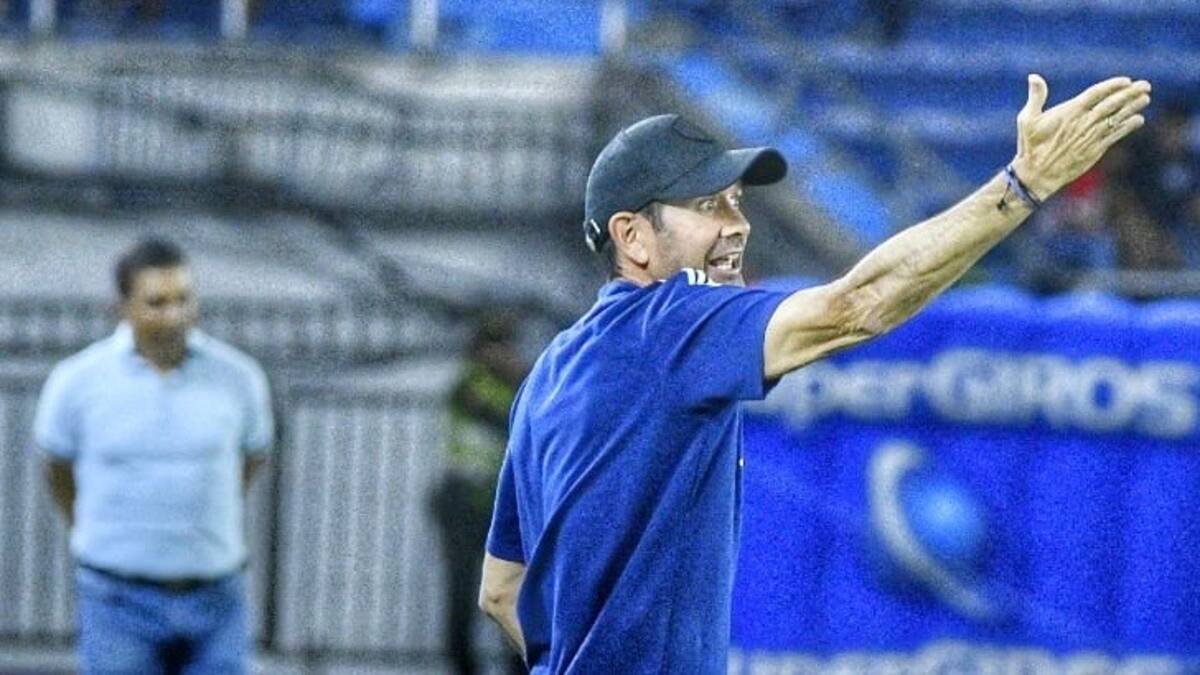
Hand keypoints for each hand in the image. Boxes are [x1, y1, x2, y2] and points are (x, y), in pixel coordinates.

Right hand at [1010, 74, 1150, 199]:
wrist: (1037, 175)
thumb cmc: (1030, 146)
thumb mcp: (1027, 119)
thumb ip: (1035, 97)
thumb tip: (1034, 76)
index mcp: (1069, 112)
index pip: (1096, 94)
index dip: (1112, 86)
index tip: (1126, 80)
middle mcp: (1083, 123)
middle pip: (1111, 104)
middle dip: (1130, 94)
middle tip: (1145, 85)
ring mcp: (1091, 137)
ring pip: (1117, 118)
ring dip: (1133, 107)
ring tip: (1146, 98)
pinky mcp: (1095, 150)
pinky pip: (1115, 135)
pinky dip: (1128, 127)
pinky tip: (1139, 119)